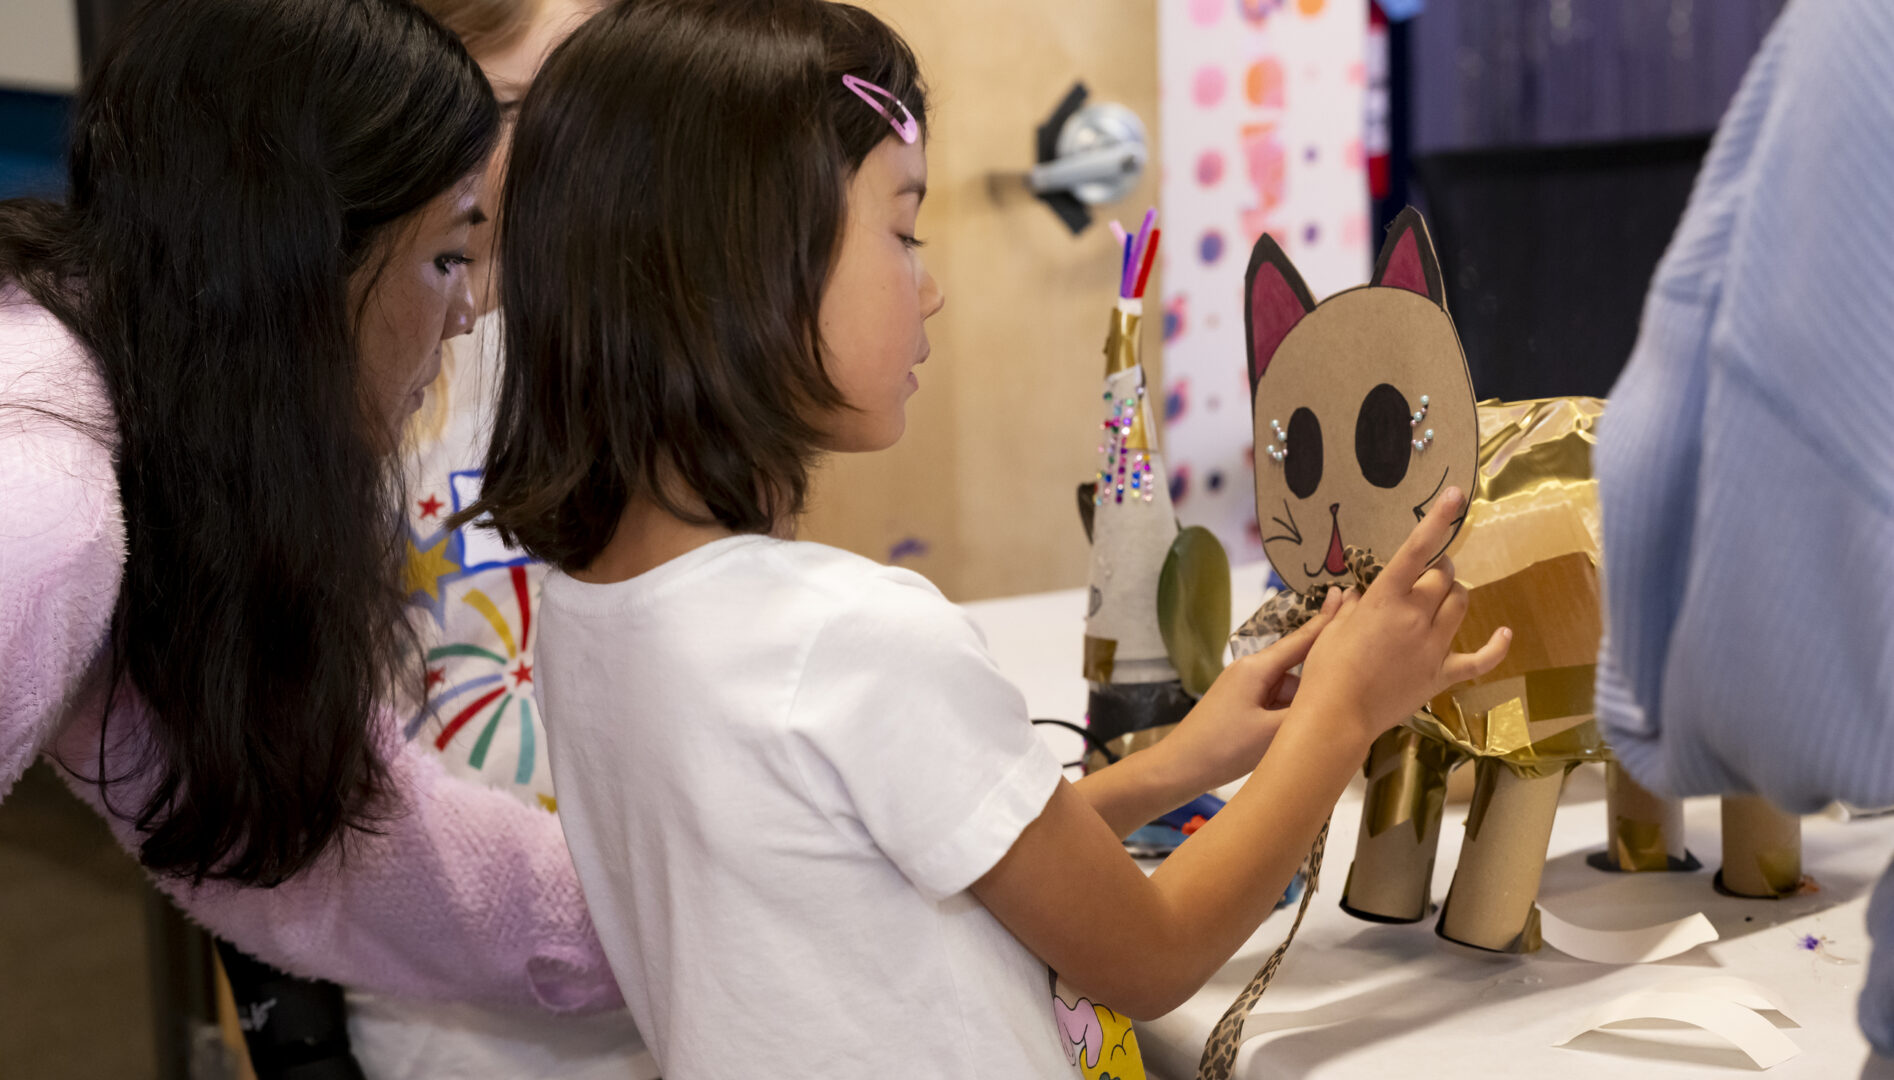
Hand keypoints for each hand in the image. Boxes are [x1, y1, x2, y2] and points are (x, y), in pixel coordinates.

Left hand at [1150, 588, 1343, 792]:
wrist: (1179, 768)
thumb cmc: (1223, 748)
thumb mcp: (1272, 732)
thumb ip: (1307, 712)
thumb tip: (1337, 700)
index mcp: (1257, 668)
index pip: (1302, 639)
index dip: (1328, 620)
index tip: (1350, 595)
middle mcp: (1250, 670)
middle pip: (1298, 667)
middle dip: (1322, 679)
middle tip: (1355, 688)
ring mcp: (1244, 687)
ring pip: (1288, 689)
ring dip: (1303, 704)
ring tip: (1324, 726)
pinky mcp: (1241, 704)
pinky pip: (1274, 701)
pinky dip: (1288, 714)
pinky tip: (1300, 733)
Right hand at [1294, 487, 1510, 749]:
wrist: (1336, 717)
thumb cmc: (1325, 671)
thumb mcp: (1330, 630)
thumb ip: (1347, 608)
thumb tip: (1354, 595)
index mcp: (1385, 600)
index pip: (1416, 550)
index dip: (1437, 520)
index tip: (1456, 495)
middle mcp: (1415, 617)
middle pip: (1442, 578)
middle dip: (1439, 568)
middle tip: (1428, 571)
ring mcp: (1432, 647)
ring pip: (1460, 605)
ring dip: (1455, 594)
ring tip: (1443, 595)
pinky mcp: (1440, 675)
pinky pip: (1480, 659)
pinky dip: (1496, 646)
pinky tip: (1505, 633)